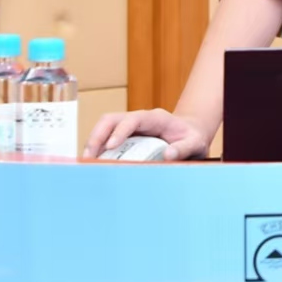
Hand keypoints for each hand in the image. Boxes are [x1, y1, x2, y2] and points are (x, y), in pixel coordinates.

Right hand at [83, 108, 210, 160]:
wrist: (190, 134)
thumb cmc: (192, 137)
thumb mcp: (195, 143)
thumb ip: (184, 148)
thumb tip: (168, 155)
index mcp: (155, 118)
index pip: (132, 119)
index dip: (120, 131)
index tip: (111, 146)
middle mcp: (138, 119)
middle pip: (110, 120)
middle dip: (97, 136)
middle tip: (89, 156)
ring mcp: (129, 127)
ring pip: (104, 128)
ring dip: (93, 143)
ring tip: (86, 162)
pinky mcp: (125, 137)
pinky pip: (106, 139)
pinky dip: (98, 150)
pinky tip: (94, 163)